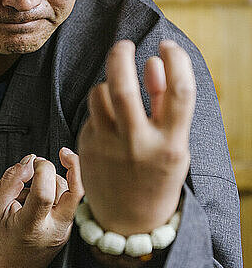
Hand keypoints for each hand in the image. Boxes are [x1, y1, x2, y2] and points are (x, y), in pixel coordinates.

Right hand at [0, 148, 83, 267]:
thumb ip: (10, 180)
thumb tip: (31, 159)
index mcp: (31, 228)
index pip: (46, 192)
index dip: (42, 169)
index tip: (32, 162)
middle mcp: (54, 230)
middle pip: (72, 189)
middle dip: (55, 169)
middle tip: (35, 165)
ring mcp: (64, 231)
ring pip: (70, 192)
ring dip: (53, 180)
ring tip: (27, 190)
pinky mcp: (68, 229)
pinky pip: (69, 200)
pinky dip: (55, 190)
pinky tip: (36, 197)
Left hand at [77, 39, 195, 235]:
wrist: (129, 222)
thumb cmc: (157, 173)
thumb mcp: (173, 142)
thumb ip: (165, 102)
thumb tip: (153, 61)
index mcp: (170, 145)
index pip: (179, 92)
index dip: (177, 61)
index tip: (168, 46)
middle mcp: (137, 146)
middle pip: (123, 87)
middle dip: (121, 56)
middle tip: (124, 45)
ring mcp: (108, 149)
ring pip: (99, 95)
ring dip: (109, 82)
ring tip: (119, 90)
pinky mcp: (86, 149)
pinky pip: (92, 113)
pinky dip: (102, 107)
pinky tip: (110, 120)